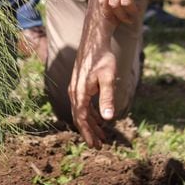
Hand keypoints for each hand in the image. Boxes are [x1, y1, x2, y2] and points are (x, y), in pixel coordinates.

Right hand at [69, 3, 120, 146]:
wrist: (94, 38)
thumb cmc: (102, 57)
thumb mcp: (108, 78)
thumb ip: (107, 98)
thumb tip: (109, 118)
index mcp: (80, 93)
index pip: (81, 119)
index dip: (88, 133)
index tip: (94, 145)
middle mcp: (75, 91)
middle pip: (80, 117)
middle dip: (89, 132)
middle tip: (99, 145)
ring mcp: (76, 87)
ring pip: (82, 111)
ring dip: (91, 124)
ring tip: (102, 135)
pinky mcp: (80, 83)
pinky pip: (83, 104)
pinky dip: (91, 114)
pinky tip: (100, 118)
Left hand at [96, 0, 163, 25]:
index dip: (105, 4)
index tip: (112, 12)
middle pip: (103, 1)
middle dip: (109, 14)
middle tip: (118, 21)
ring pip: (114, 5)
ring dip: (121, 15)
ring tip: (129, 19)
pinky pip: (126, 2)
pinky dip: (130, 10)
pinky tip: (137, 11)